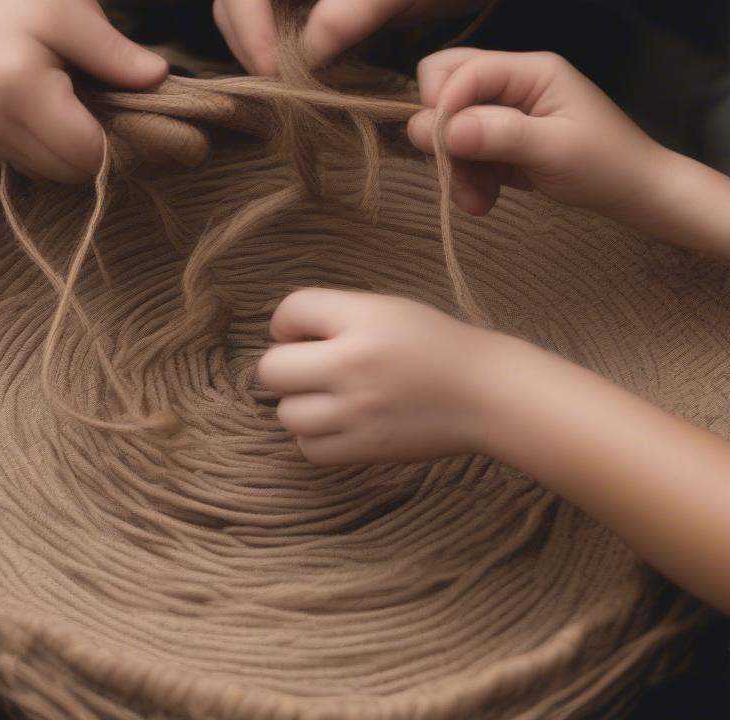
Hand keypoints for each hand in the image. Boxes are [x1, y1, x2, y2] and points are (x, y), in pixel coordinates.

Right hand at [0, 0, 168, 180]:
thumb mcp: (72, 9)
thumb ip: (115, 53)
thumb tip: (160, 79)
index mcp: (19, 91)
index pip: (89, 152)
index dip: (129, 146)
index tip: (160, 126)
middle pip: (74, 171)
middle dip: (111, 153)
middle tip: (138, 118)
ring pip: (55, 173)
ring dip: (85, 154)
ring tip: (104, 110)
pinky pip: (35, 161)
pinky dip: (61, 148)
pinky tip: (74, 113)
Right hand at [214, 0, 501, 74]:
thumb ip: (354, 10)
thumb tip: (307, 53)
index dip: (248, 22)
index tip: (272, 70)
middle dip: (250, 41)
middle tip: (283, 86)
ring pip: (247, 16)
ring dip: (262, 52)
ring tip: (297, 83)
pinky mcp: (303, 0)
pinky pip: (273, 31)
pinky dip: (281, 57)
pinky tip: (308, 76)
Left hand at [257, 288, 514, 465]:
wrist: (486, 392)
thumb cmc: (433, 344)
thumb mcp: (385, 309)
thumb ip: (332, 315)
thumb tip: (280, 336)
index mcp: (361, 320)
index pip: (287, 311)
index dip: (288, 322)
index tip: (309, 332)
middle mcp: (353, 364)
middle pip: (271, 369)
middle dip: (285, 365)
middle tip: (312, 367)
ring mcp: (357, 411)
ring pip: (286, 413)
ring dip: (300, 404)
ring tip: (329, 396)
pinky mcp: (366, 448)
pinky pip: (309, 448)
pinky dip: (315, 437)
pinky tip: (338, 422)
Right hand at [406, 48, 665, 218]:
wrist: (635, 195)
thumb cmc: (606, 165)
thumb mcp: (555, 149)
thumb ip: (499, 134)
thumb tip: (443, 129)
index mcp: (529, 71)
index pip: (462, 69)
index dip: (443, 103)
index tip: (443, 145)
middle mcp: (511, 84)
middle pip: (444, 86)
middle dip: (441, 131)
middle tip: (451, 167)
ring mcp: (503, 113)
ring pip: (448, 127)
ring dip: (454, 166)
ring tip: (476, 200)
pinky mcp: (498, 142)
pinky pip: (461, 153)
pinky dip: (465, 179)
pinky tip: (483, 201)